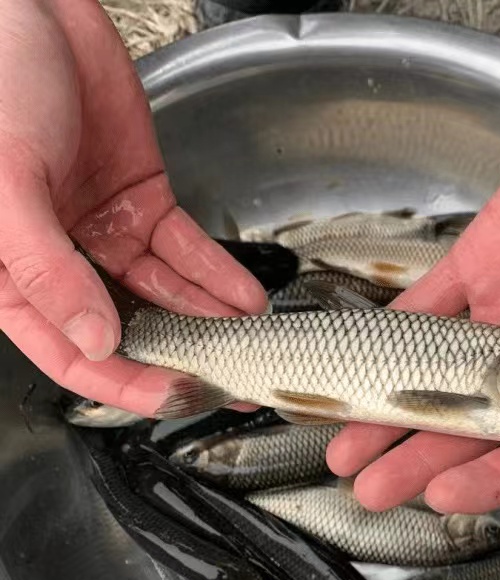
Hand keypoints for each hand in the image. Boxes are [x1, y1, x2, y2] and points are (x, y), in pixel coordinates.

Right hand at [0, 0, 266, 415]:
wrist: (29, 10)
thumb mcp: (1, 184)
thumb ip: (45, 269)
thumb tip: (94, 340)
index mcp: (14, 276)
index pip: (72, 355)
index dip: (127, 384)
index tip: (180, 397)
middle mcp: (62, 264)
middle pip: (127, 332)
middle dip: (180, 360)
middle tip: (231, 383)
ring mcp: (105, 235)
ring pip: (165, 295)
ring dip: (209, 320)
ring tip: (252, 342)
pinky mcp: (142, 203)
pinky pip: (185, 250)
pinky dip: (218, 274)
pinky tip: (247, 297)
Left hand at [327, 67, 499, 512]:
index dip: (491, 477)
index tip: (444, 494)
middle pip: (473, 426)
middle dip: (419, 459)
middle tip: (371, 488)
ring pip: (438, 374)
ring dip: (391, 410)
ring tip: (346, 447)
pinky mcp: (482, 262)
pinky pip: (428, 304)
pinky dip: (391, 333)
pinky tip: (357, 362)